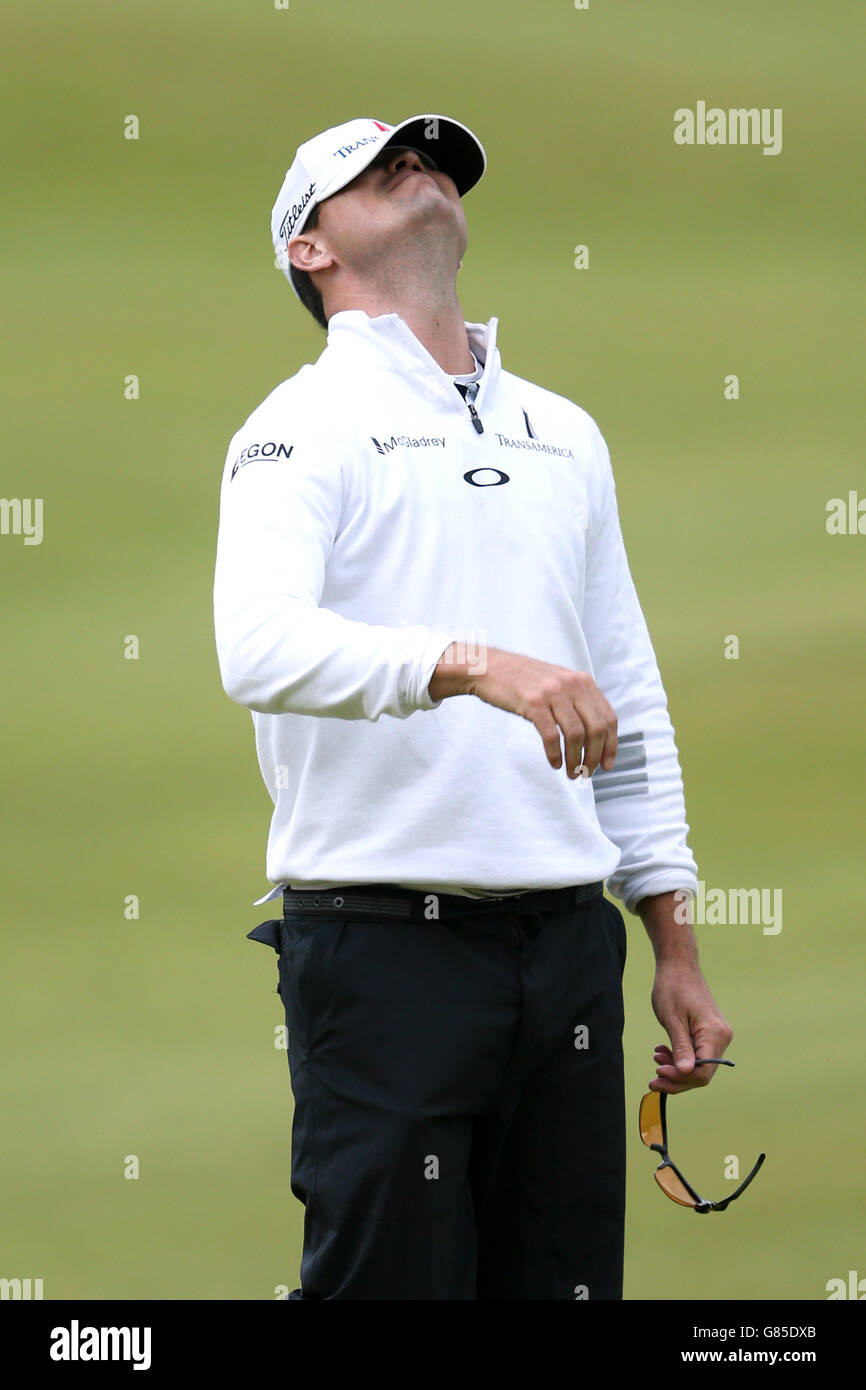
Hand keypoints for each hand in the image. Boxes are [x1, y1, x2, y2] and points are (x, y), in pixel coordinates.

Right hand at [429, 644, 617, 777]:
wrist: (489, 667)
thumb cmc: (523, 680)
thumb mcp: (558, 681)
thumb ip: (577, 699)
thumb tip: (594, 734)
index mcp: (582, 681)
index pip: (609, 718)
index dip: (611, 745)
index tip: (607, 764)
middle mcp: (572, 685)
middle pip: (596, 729)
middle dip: (594, 756)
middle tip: (587, 773)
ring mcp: (552, 693)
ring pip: (576, 735)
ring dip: (575, 759)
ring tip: (571, 773)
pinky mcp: (533, 702)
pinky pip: (551, 735)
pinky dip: (555, 754)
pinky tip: (554, 763)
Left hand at [649, 959, 733, 1093]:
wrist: (678, 966)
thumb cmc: (673, 988)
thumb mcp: (672, 1020)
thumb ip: (680, 1047)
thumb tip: (685, 1072)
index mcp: (714, 1034)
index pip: (703, 1071)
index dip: (680, 1078)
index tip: (658, 1072)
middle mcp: (721, 1037)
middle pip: (702, 1072)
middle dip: (676, 1078)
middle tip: (654, 1079)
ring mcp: (717, 1035)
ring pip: (699, 1065)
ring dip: (676, 1067)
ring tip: (656, 1058)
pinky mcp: (710, 1033)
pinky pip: (698, 1053)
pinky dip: (680, 1056)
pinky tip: (663, 1051)